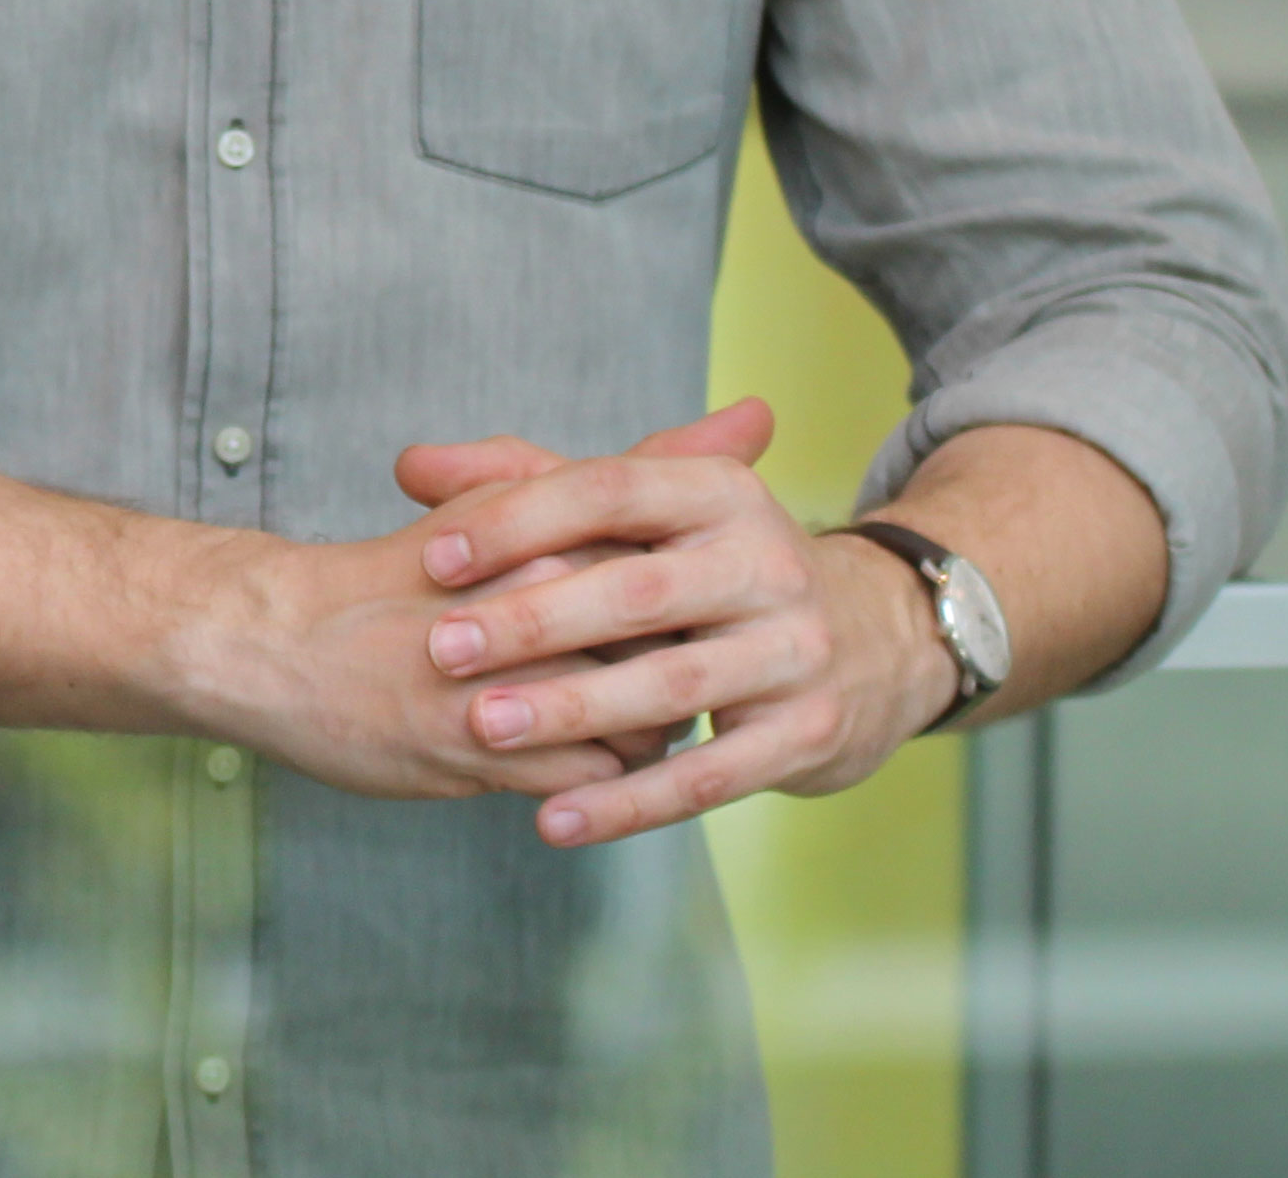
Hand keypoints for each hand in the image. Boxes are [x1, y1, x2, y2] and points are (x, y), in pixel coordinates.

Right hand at [177, 506, 667, 807]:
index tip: (680, 614)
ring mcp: (509, 675)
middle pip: (672, 645)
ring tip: (615, 720)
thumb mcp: (515, 501)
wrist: (277, 643)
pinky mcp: (483, 748)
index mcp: (549, 527)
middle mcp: (535, 593)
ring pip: (643, 719)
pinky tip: (576, 762)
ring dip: (644, 729)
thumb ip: (641, 470)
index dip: (689, 599)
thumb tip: (757, 418)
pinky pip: (591, 778)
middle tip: (658, 672)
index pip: (679, 566)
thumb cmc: (403, 575)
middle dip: (678, 667)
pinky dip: (599, 782)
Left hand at [406, 392, 961, 848]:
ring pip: (670, 686)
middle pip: (636, 592)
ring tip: (483, 729)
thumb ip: (527, 482)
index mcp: (719, 491)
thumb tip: (409, 467)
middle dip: (533, 622)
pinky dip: (628, 803)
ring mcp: (794, 652)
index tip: (431, 555)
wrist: (878, 638)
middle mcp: (766, 563)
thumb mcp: (647, 510)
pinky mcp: (806, 735)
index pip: (608, 489)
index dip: (518, 520)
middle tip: (440, 649)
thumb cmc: (712, 567)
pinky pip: (709, 777)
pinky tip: (553, 820)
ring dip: (572, 711)